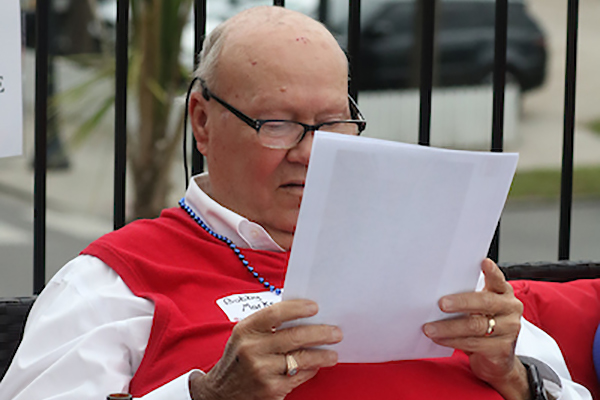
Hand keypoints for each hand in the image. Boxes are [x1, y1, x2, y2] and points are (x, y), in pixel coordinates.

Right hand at [190, 299, 342, 399]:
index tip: (315, 307)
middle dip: (321, 333)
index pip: (275, 313)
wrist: (220, 393)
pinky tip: (316, 366)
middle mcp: (252, 349)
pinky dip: (311, 370)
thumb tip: (304, 315)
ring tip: (333, 353)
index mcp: (246, 330)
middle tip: (336, 332)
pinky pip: (299, 377)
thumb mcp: (245, 336)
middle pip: (295, 336)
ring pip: (301, 358)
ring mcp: (262, 370)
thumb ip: (268, 325)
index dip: (297, 309)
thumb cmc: (239, 359)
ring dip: (322, 355)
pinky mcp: (271, 389)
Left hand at [423, 259, 529, 399]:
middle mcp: (509, 309)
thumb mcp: (479, 306)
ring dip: (448, 328)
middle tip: (441, 304)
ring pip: (476, 326)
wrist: (497, 356)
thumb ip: (467, 296)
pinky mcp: (501, 349)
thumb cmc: (483, 323)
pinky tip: (439, 339)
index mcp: (503, 293)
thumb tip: (436, 290)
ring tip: (429, 328)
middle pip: (485, 303)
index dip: (492, 272)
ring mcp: (508, 330)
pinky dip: (452, 341)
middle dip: (460, 302)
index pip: (498, 280)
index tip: (483, 262)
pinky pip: (473, 344)